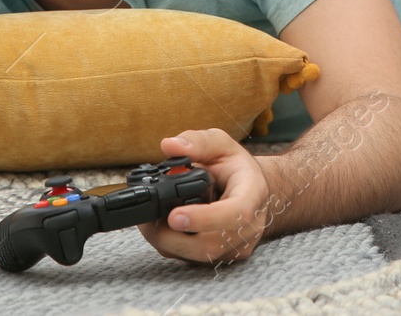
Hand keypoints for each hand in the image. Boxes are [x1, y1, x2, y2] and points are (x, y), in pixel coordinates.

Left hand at [135, 128, 270, 264]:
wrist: (252, 191)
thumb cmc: (236, 168)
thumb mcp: (221, 145)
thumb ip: (197, 142)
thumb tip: (169, 145)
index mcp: (252, 194)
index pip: (235, 213)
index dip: (204, 218)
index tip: (175, 216)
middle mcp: (249, 226)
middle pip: (211, 244)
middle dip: (173, 236)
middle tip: (148, 219)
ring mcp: (237, 246)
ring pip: (199, 256)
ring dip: (168, 242)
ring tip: (149, 221)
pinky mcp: (222, 257)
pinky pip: (194, 260)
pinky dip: (173, 246)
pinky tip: (162, 228)